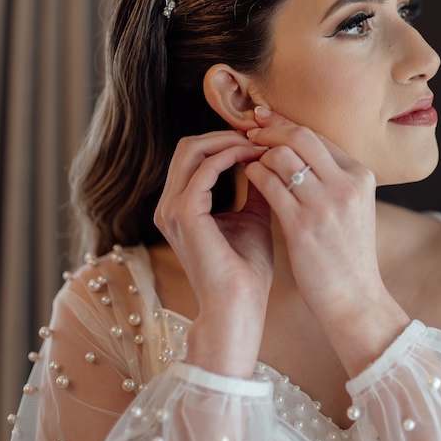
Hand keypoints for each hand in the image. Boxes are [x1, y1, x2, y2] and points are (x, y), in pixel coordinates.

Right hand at [154, 130, 273, 376]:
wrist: (239, 307)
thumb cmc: (247, 271)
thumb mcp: (254, 219)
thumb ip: (256, 190)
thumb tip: (270, 161)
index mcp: (181, 206)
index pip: (196, 155)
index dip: (226, 140)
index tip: (260, 137)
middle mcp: (170, 205)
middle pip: (189, 146)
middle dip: (226, 134)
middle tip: (260, 134)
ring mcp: (172, 209)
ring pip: (192, 150)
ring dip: (229, 141)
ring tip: (260, 143)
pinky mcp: (184, 214)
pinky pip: (204, 169)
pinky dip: (230, 156)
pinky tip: (255, 158)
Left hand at [244, 108, 408, 366]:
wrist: (355, 299)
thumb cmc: (348, 255)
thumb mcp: (353, 208)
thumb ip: (333, 178)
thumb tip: (299, 149)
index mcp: (361, 176)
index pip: (319, 135)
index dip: (287, 124)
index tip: (265, 120)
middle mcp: (347, 184)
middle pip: (301, 137)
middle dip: (271, 130)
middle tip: (250, 133)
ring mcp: (326, 204)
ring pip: (282, 156)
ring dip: (259, 154)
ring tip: (248, 160)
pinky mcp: (303, 225)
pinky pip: (269, 184)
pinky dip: (254, 175)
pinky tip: (248, 178)